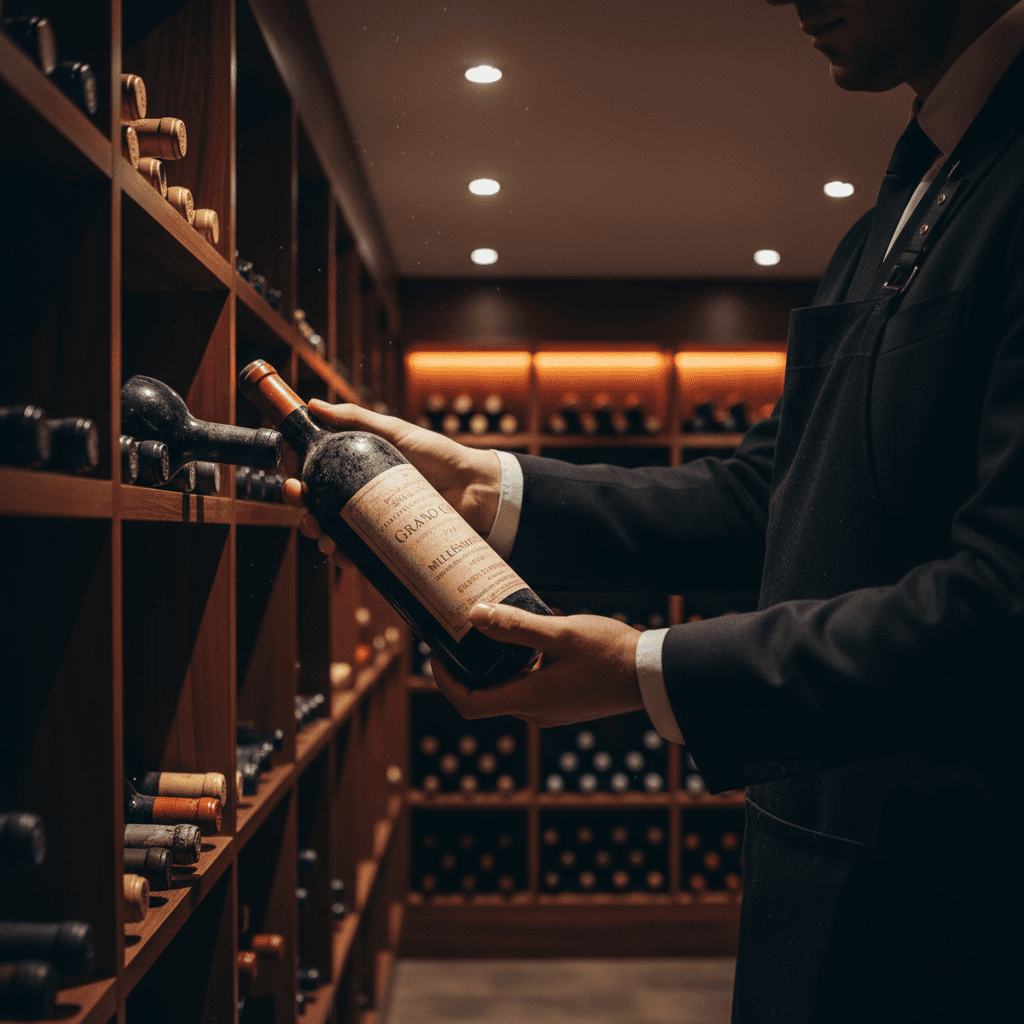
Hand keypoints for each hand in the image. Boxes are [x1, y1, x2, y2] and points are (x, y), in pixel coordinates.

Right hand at [281, 401, 502, 562]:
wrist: (476, 488)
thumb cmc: (439, 456)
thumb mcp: (396, 432)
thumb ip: (357, 419)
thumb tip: (314, 405)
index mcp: (357, 472)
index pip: (318, 480)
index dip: (300, 485)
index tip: (293, 484)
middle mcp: (362, 499)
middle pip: (321, 511)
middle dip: (304, 514)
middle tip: (304, 511)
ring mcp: (376, 523)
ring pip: (337, 536)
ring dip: (322, 539)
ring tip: (324, 539)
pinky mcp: (392, 545)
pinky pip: (364, 556)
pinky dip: (348, 559)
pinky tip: (343, 557)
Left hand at [431, 604, 643, 726]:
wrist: (653, 675)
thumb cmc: (610, 654)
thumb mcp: (561, 634)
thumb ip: (517, 626)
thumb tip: (474, 615)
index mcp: (529, 699)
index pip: (469, 705)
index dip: (445, 682)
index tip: (438, 655)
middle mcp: (536, 711)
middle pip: (485, 696)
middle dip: (467, 668)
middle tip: (459, 632)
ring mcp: (551, 709)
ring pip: (508, 689)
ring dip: (494, 665)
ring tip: (490, 628)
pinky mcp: (564, 702)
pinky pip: (529, 686)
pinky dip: (516, 667)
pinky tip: (525, 638)